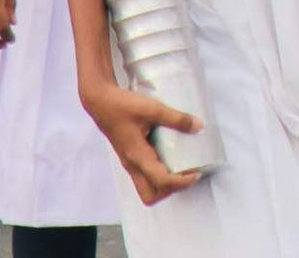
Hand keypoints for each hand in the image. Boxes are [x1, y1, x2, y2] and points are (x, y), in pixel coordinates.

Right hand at [80, 78, 203, 205]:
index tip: (197, 173)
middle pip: (150, 196)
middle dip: (170, 191)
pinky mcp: (128, 156)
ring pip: (146, 188)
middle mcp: (132, 166)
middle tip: (186, 174)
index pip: (161, 182)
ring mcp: (129, 163)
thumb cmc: (124, 106)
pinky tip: (168, 157)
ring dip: (164, 185)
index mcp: (137, 157)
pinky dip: (158, 175)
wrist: (100, 101)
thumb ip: (175, 118)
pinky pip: (144, 176)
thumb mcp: (152, 109)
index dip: (181, 182)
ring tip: (180, 168)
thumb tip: (199, 126)